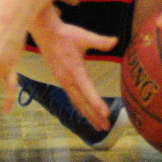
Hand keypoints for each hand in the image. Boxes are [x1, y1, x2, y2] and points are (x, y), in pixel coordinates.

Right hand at [30, 6, 117, 129]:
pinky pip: (72, 98)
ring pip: (76, 102)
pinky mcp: (61, 80)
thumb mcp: (84, 36)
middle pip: (82, 102)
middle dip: (94, 116)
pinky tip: (86, 113)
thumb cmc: (65, 34)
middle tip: (106, 127)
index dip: (96, 103)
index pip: (87, 90)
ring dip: (87, 114)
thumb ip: (100, 41)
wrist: (45, 34)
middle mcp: (68, 80)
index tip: (106, 114)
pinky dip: (80, 108)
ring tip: (98, 126)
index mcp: (74, 70)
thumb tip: (115, 41)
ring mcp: (63, 82)